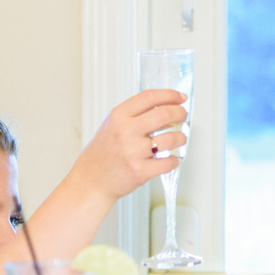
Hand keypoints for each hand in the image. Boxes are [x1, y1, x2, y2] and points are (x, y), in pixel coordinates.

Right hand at [66, 89, 190, 200]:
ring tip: (179, 138)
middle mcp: (125, 131)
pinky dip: (174, 160)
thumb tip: (167, 106)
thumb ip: (136, 115)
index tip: (180, 97)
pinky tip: (170, 159)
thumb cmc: (104, 152)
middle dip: (180, 113)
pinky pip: (168, 162)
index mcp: (118, 116)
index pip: (149, 97)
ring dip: (181, 137)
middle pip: (164, 114)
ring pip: (171, 138)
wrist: (91, 180)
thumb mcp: (113, 125)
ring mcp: (133, 152)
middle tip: (183, 116)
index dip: (170, 95)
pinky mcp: (140, 170)